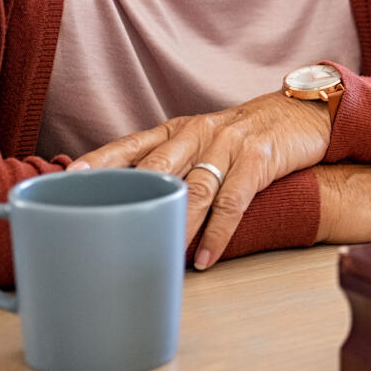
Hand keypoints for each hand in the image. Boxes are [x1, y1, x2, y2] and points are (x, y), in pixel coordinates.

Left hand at [72, 91, 331, 269]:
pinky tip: (205, 257)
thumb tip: (132, 207)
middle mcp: (198, 132)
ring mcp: (229, 143)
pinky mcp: (259, 158)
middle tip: (104, 230)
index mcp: (177, 130)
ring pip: (193, 189)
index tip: (65, 181)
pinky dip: (218, 232)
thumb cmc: (247, 135)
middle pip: (156, 168)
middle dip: (130, 200)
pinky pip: (233, 200)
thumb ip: (172, 166)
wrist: (305, 112)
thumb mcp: (205, 141)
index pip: (129, 145)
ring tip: (157, 258)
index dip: (97, 162)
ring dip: (175, 228)